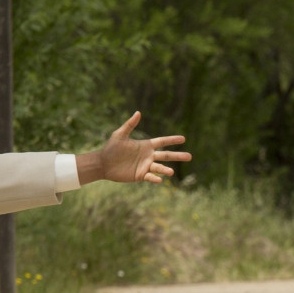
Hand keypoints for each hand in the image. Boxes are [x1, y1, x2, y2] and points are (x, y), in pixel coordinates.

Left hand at [76, 112, 191, 184]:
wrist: (103, 164)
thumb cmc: (111, 148)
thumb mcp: (120, 135)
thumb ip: (130, 125)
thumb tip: (138, 112)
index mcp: (145, 145)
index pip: (162, 142)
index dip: (172, 140)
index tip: (183, 138)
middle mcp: (148, 156)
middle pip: (166, 155)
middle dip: (178, 156)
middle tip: (190, 156)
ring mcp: (145, 166)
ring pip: (159, 168)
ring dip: (166, 169)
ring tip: (172, 172)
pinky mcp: (140, 175)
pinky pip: (150, 177)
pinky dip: (155, 178)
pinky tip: (160, 179)